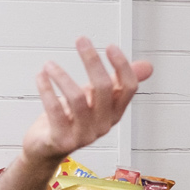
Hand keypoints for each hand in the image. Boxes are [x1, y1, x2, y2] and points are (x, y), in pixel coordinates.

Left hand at [22, 38, 152, 164]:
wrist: (47, 148)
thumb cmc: (72, 120)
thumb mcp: (97, 99)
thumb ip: (118, 82)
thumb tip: (148, 67)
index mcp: (114, 112)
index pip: (128, 88)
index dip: (122, 66)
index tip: (110, 46)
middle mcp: (102, 124)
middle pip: (103, 88)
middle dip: (92, 61)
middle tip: (81, 40)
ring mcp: (82, 134)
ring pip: (77, 99)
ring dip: (62, 76)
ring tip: (50, 64)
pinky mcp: (61, 139)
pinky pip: (54, 110)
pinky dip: (46, 90)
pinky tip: (41, 76)